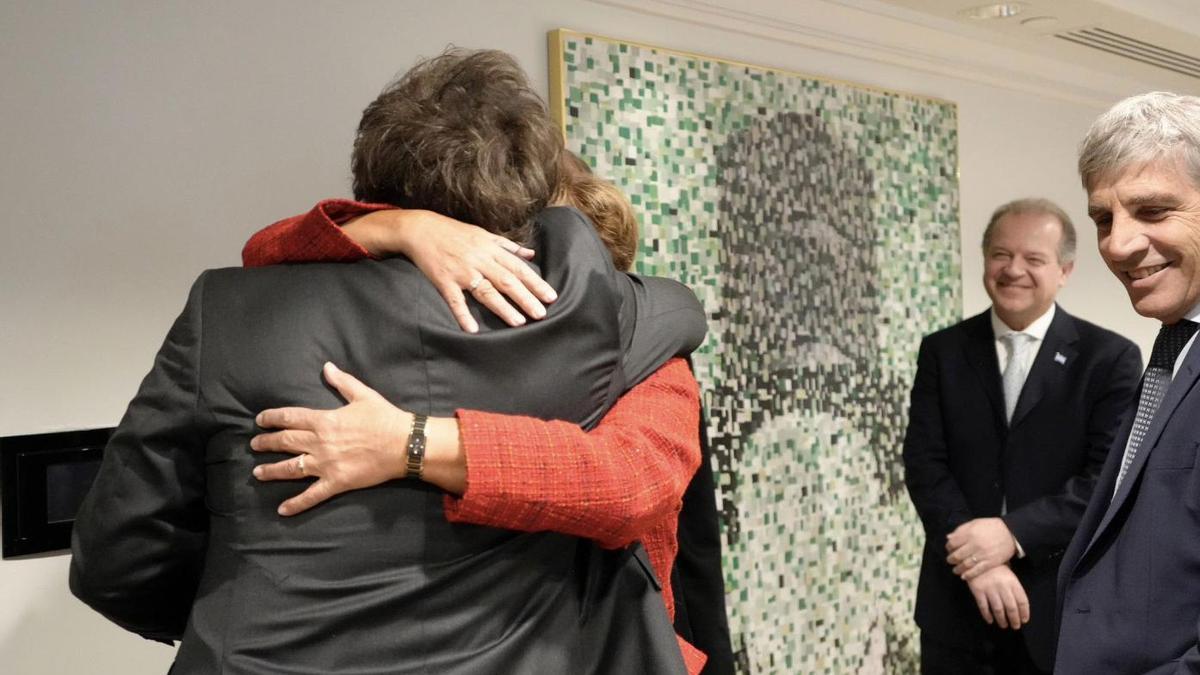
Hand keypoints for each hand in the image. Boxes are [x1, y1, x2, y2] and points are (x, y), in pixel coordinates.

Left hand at [250, 362, 410, 515]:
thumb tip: (327, 367)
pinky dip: (296, 503)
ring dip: (271, 470)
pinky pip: (312, 495)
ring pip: (290, 468)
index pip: (290, 417)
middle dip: (266, 443)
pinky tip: (282, 509)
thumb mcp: (363, 395)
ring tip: (257, 473)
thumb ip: (342, 382)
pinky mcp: (336, 482)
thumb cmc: (385, 418)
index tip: (260, 420)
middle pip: (285, 442)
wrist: (403, 444)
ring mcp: (326, 464)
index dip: (272, 418)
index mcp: (324, 420)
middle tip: (254, 445)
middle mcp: (320, 443)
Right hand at [343, 209, 557, 332]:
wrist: (421, 229)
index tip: (551, 296)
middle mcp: (479, 260)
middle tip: (541, 314)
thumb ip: (508, 246)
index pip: (518, 268)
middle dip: (526, 298)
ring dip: (503, 307)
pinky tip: (472, 329)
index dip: (536, 283)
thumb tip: (531, 254)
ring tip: (519, 322)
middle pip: (507, 281)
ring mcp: (462, 271)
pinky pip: (455, 300)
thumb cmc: (455, 232)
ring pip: (486, 291)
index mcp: (490, 249)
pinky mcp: (444, 280)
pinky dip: (463, 314)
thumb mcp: (484, 234)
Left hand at [946, 517, 1016, 580]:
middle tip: (950, 561)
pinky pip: (977, 571)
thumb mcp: (974, 523)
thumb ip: (960, 530)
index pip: (952, 544)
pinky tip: (964, 576)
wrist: (1010, 532)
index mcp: (969, 534)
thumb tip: (948, 537)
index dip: (948, 548)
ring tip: (955, 570)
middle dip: (951, 559)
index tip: (949, 549)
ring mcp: (982, 554)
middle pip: (957, 555)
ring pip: (965, 565)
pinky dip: (968, 575)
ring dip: (958, 569)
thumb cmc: (991, 526)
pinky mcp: (990, 562)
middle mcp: (974, 545)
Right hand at [965, 565, 1029, 628]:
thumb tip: (1019, 606)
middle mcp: (1003, 587)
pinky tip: (990, 620)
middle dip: (1014, 619)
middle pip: (1011, 607)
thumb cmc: (995, 567)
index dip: (1024, 612)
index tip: (1024, 620)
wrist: (977, 558)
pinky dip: (987, 615)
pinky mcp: (978, 591)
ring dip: (1002, 619)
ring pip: (998, 609)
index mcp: (1013, 582)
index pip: (1022, 601)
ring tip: (1003, 625)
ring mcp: (990, 589)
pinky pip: (983, 606)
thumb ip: (1014, 587)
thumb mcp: (1009, 574)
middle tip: (1015, 626)